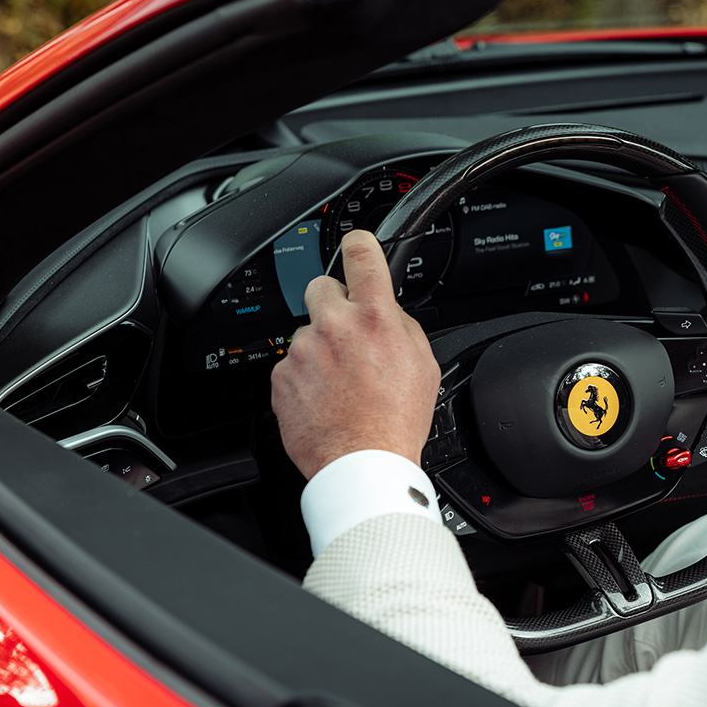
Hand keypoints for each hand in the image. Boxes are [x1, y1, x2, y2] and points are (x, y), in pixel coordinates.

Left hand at [271, 230, 440, 479]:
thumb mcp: (424, 365)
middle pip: (321, 286)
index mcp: (375, 318)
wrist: (362, 463)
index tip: (356, 245)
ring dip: (321, 348)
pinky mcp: (281, 376)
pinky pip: (291, 364)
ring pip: (307, 331)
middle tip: (349, 334)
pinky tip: (326, 398)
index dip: (358, 243)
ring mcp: (303, 351)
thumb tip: (390, 312)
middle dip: (334, 303)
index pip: (360, 254)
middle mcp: (334, 327)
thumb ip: (402, 327)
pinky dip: (305, 377)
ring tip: (342, 383)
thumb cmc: (396, 421)